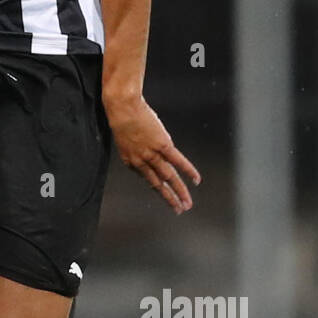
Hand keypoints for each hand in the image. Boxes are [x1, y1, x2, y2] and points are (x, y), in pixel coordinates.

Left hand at [104, 95, 199, 213]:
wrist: (122, 107)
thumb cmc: (121, 116)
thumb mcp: (124, 136)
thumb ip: (135, 145)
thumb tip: (145, 146)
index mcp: (130, 161)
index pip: (146, 177)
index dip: (156, 185)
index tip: (164, 190)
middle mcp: (141, 162)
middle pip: (158, 184)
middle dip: (169, 198)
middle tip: (178, 209)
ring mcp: (152, 154)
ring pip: (169, 177)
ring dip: (179, 192)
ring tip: (187, 204)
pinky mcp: (163, 145)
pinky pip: (178, 161)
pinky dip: (188, 171)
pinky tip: (196, 180)